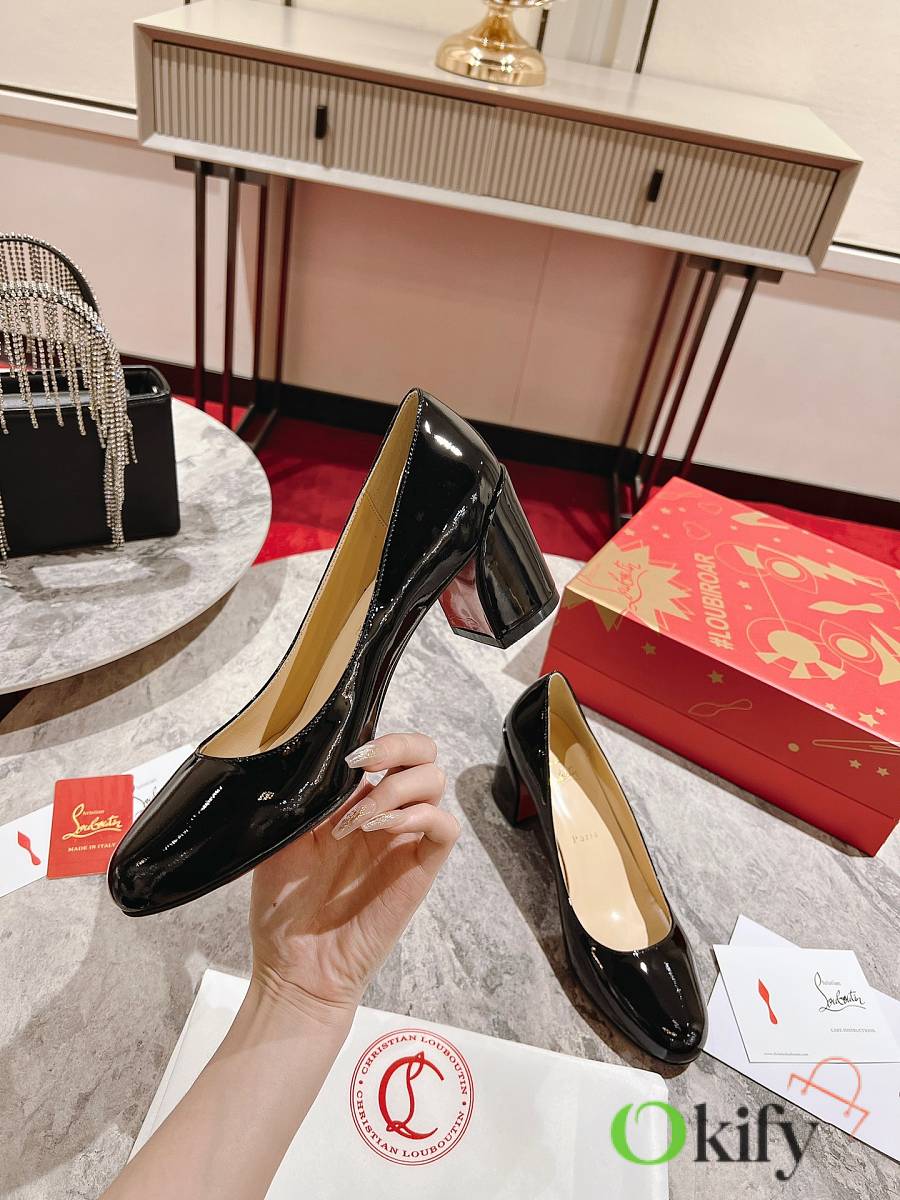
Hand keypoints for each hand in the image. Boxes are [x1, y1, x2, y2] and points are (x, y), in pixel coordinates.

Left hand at [249, 733, 458, 1017]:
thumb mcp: (281, 836)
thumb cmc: (283, 906)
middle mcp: (387, 813)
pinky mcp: (420, 868)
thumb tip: (311, 752)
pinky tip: (380, 829)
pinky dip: (418, 815)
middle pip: (424, 753)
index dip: (378, 738)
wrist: (294, 966)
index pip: (388, 748)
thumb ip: (304, 794)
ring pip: (436, 781)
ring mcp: (405, 840)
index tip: (347, 754)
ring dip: (397, 788)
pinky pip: (445, 827)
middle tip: (364, 765)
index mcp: (355, 800)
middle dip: (399, 746)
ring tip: (357, 820)